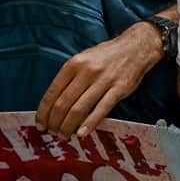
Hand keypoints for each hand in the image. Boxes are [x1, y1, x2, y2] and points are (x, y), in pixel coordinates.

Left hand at [35, 21, 162, 137]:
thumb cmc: (108, 55)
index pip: (51, 94)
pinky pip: (102, 109)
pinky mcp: (120, 88)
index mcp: (74, 64)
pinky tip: (82, 133)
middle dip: (54, 123)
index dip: (43, 113)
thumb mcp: (83, 59)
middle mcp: (87, 71)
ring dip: (68, 126)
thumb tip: (54, 103)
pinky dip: (90, 123)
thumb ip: (70, 78)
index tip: (41, 124)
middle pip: (63, 104)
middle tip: (53, 132)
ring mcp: (104, 80)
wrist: (137, 46)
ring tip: (66, 134)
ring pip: (79, 109)